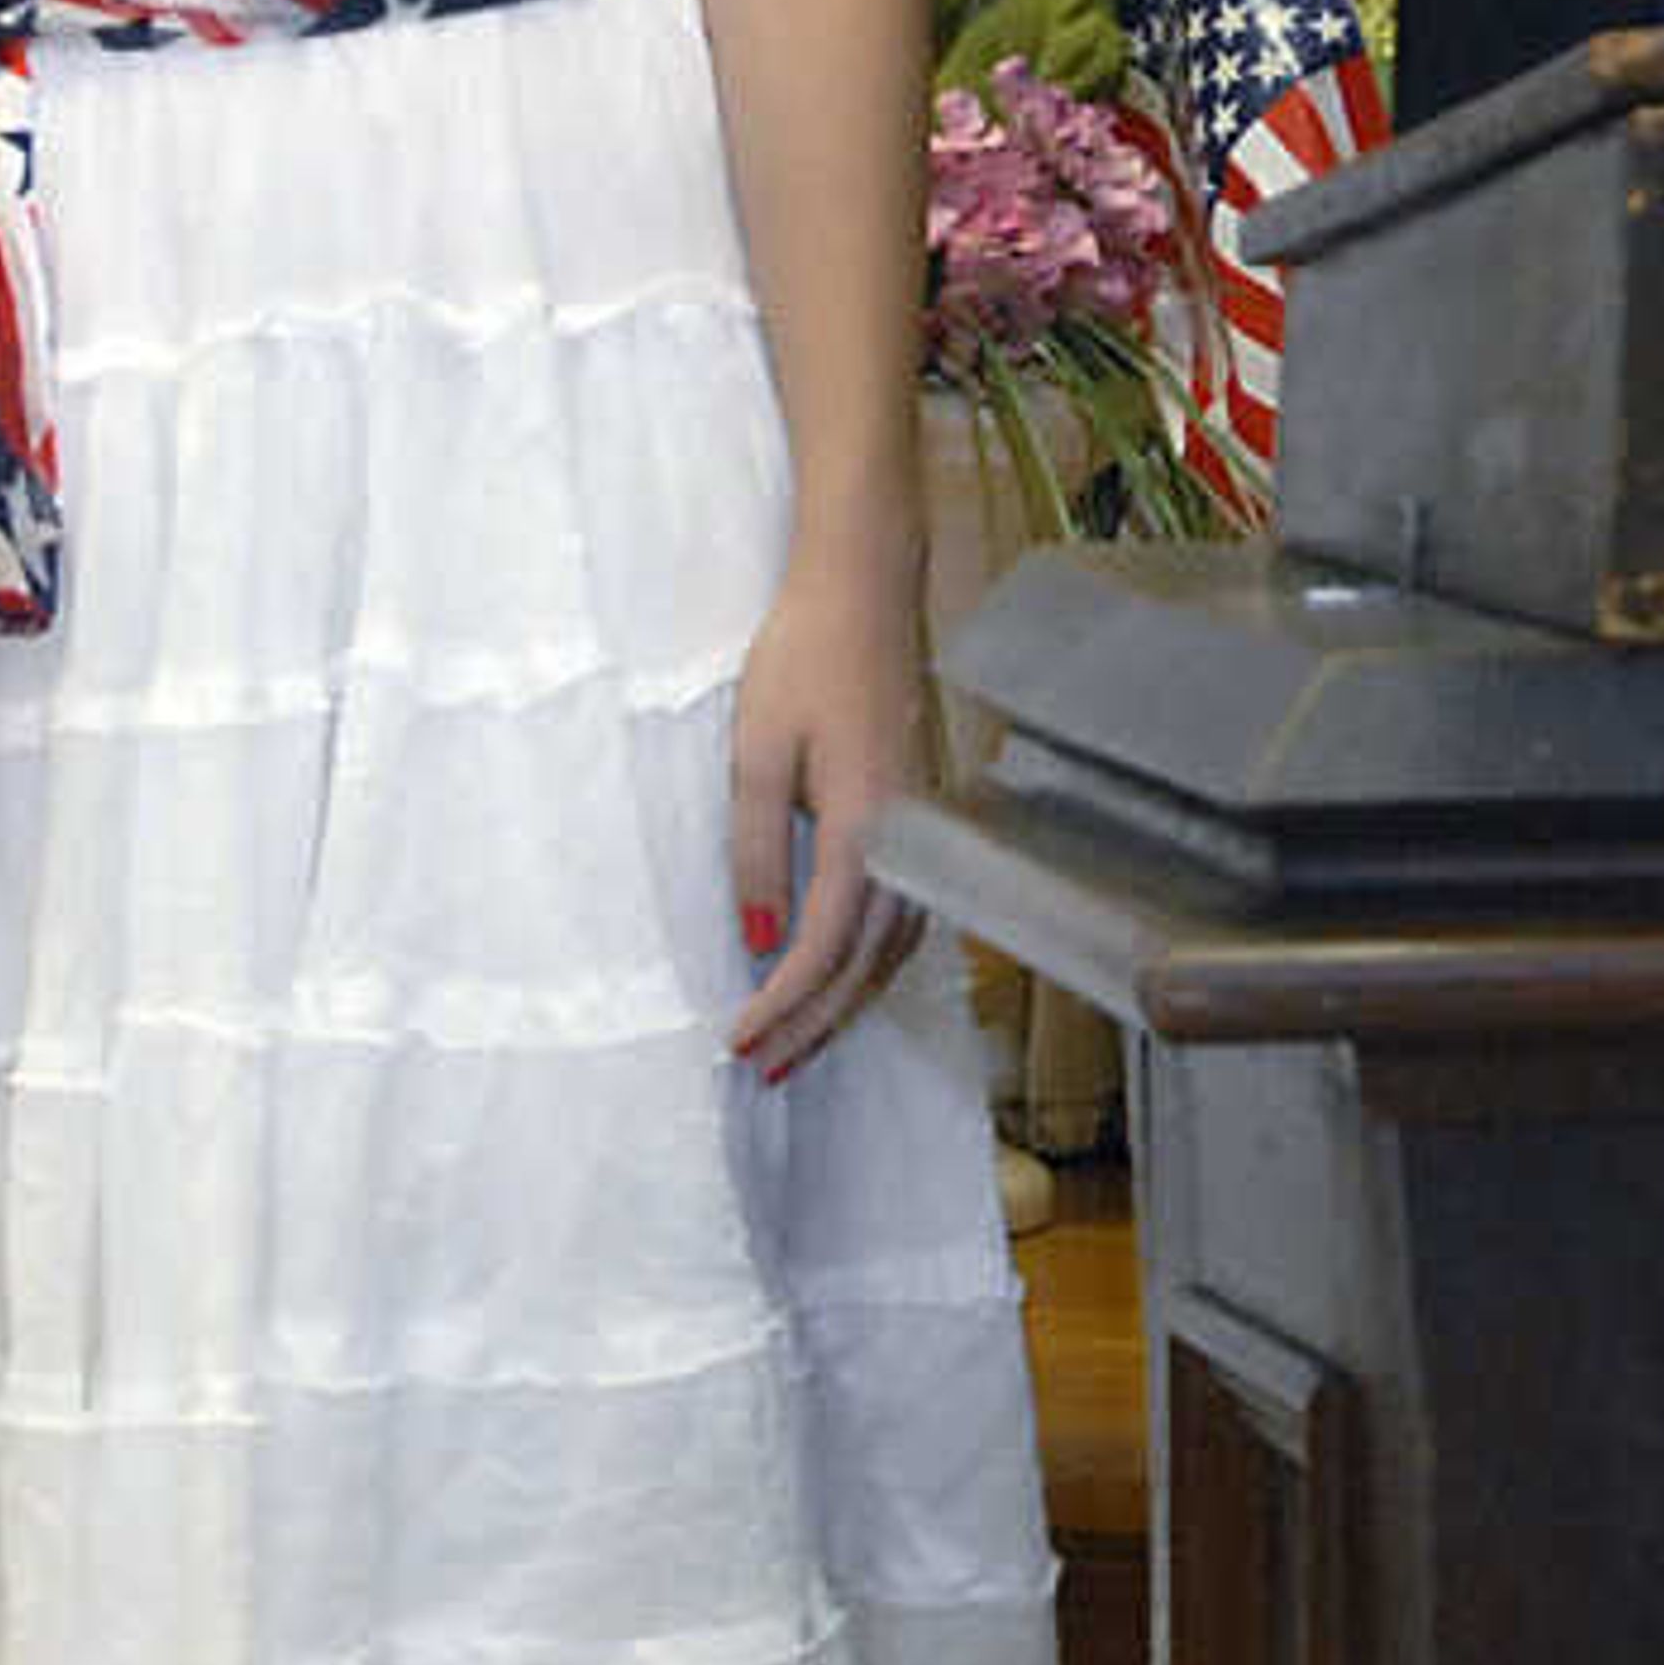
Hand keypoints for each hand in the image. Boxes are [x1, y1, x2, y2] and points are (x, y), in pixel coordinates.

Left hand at [726, 556, 926, 1085]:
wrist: (863, 592)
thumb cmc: (802, 660)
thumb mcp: (756, 753)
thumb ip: (756, 851)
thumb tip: (758, 939)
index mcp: (865, 826)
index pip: (825, 946)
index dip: (783, 1005)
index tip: (739, 1044)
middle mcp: (908, 842)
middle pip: (868, 965)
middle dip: (816, 1026)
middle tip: (766, 1072)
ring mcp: (925, 833)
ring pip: (895, 949)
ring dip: (848, 1004)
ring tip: (800, 1044)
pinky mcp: (922, 820)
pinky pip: (906, 918)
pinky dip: (874, 964)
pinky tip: (846, 979)